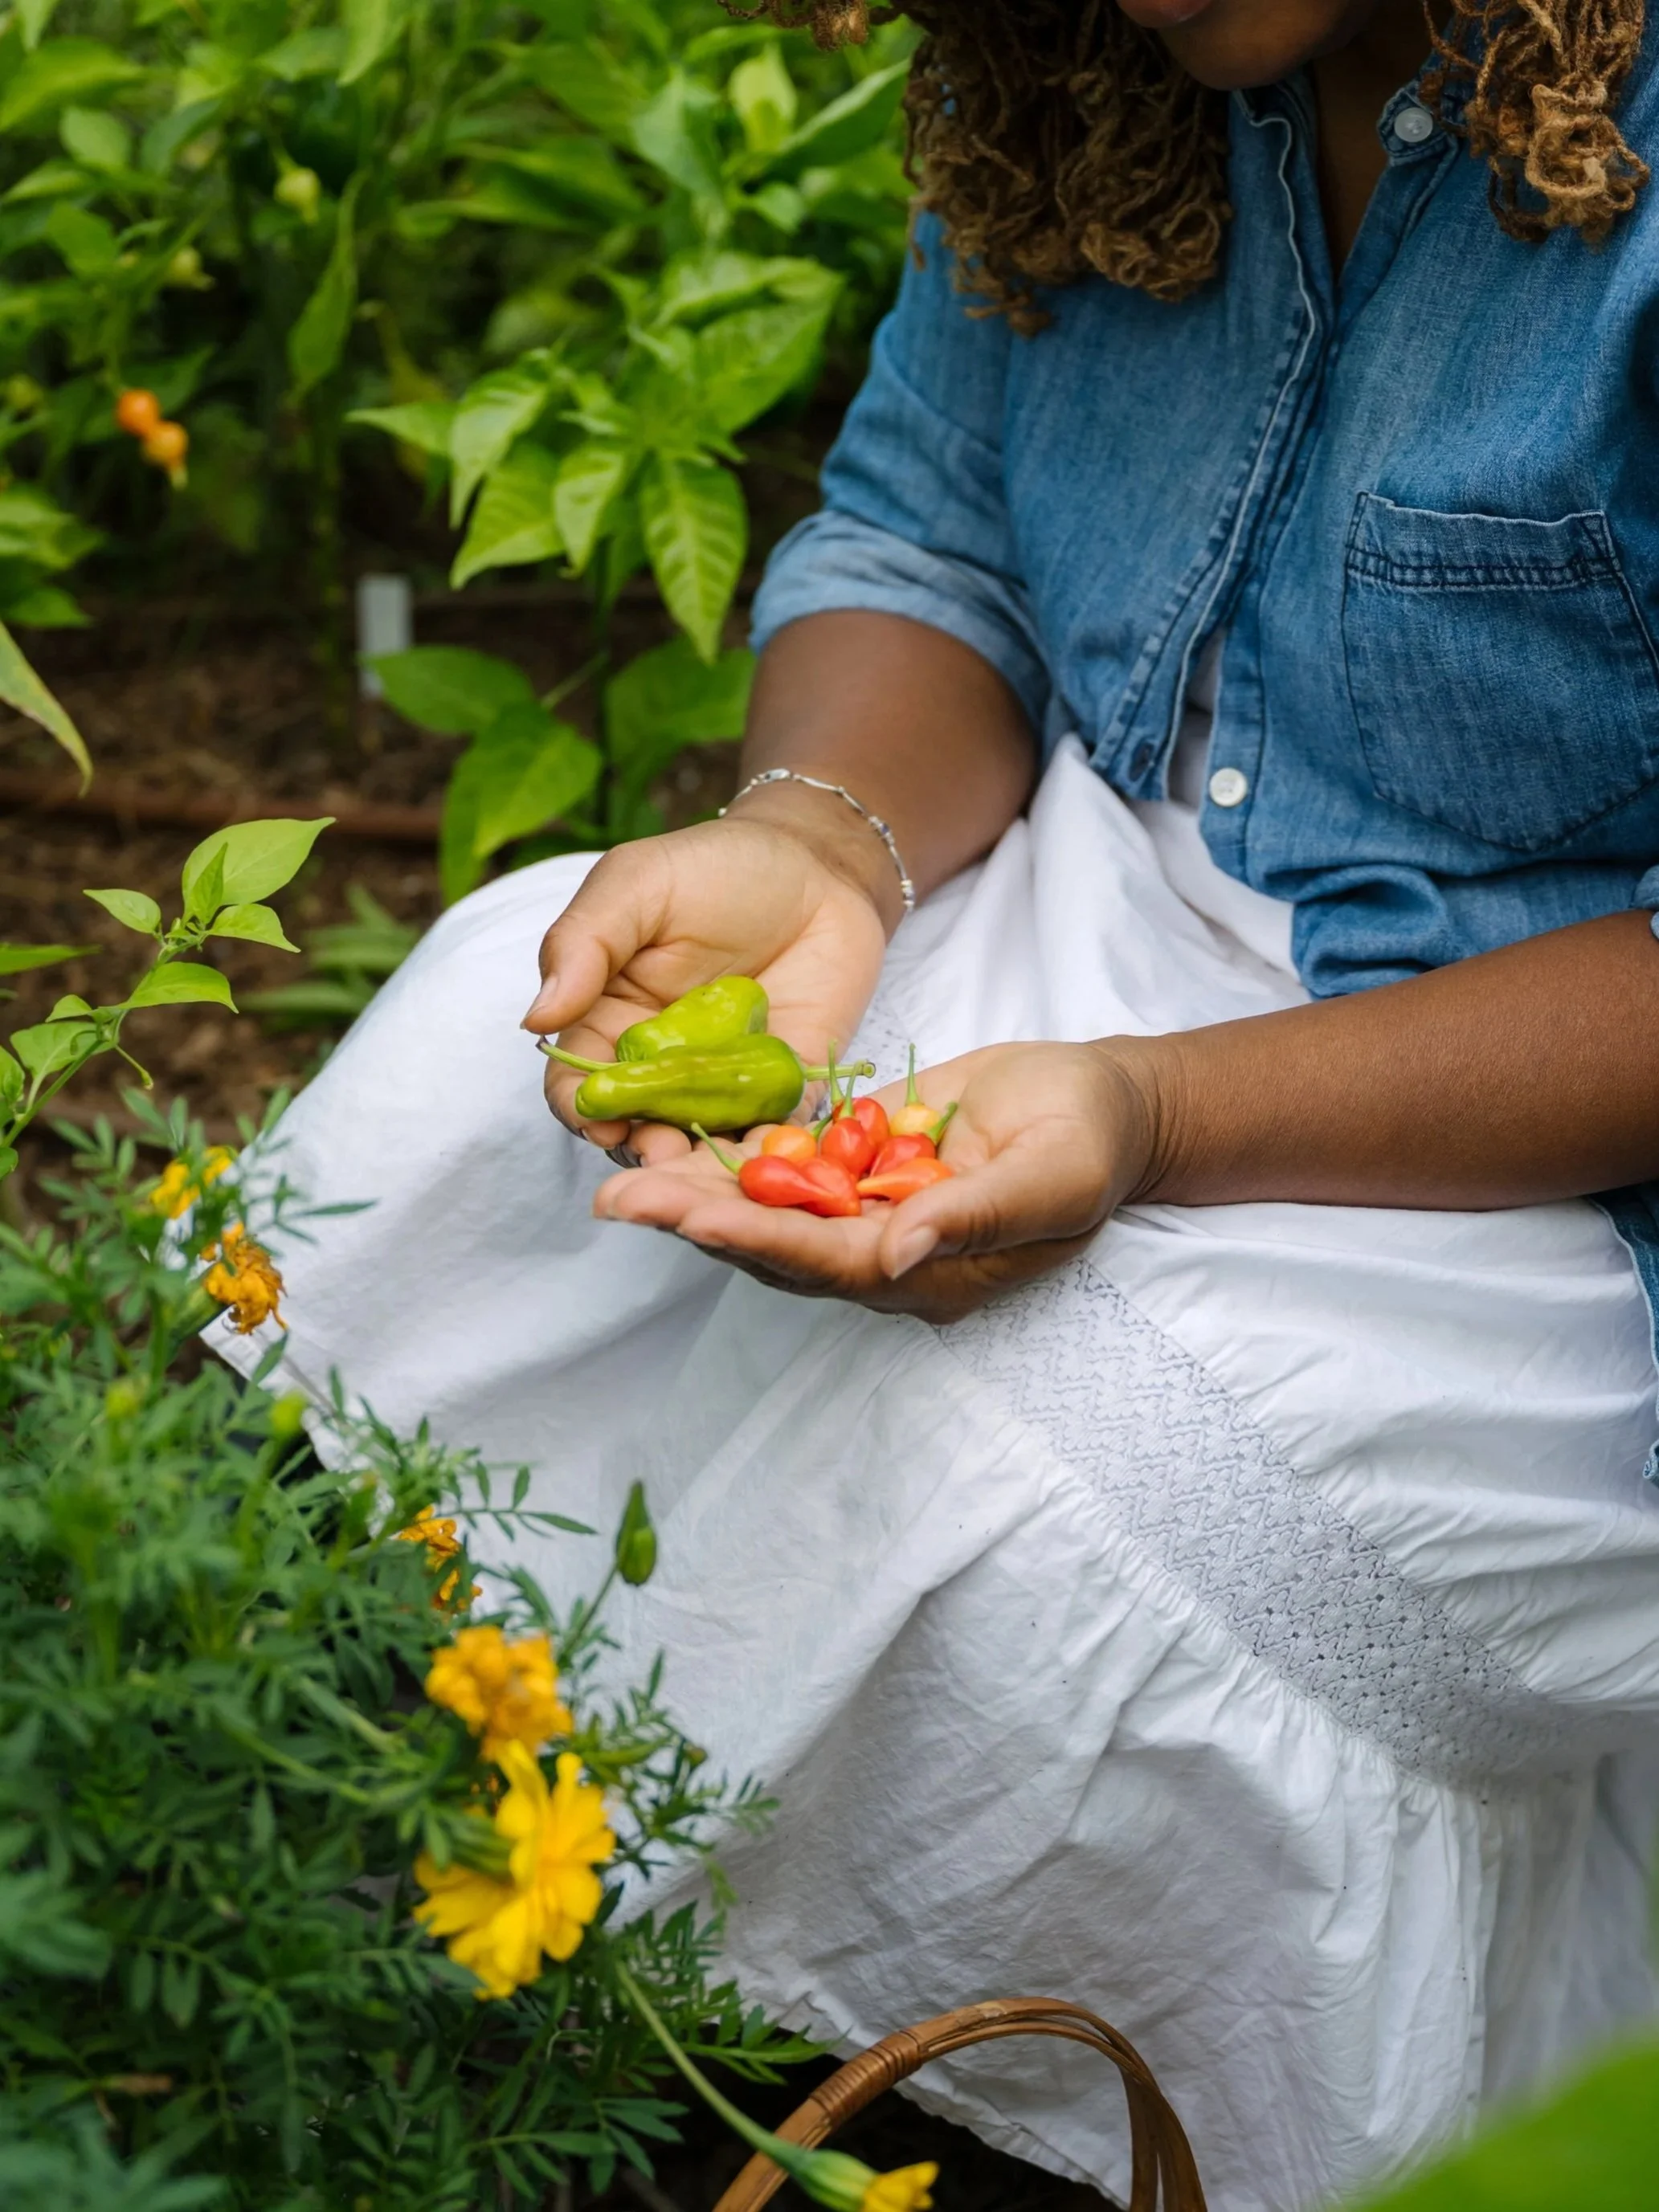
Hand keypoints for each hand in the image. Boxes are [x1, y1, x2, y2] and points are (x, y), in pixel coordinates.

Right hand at [523, 804, 891, 1162]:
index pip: (576, 1083)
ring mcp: (723, 1086)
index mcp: (609, 1023)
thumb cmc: (714, 869)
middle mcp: (661, 1067)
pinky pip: (772, 1134)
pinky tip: (770, 1157)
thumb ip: (584, 944)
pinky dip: (769, 1153)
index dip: (579, 1108)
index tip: (596, 1118)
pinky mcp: (785, 1091)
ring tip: (705, 1169)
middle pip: (635, 1128)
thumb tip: (535, 1019)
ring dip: (698, 1168)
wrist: (816, 867)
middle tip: (657, 1153)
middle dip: (641, 1152)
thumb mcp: (637, 885)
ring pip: (699, 1144)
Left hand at [589, 1039, 1162, 1320]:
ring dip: (696, 1195)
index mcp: (928, 1271)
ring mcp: (864, 1209)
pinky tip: (671, 1136)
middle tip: (618, 1203)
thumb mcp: (1052, 1177)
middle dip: (698, 1224)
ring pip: (768, 1210)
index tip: (692, 1218)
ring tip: (622, 1178)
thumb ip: (975, 1216)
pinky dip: (730, 1157)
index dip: (759, 1239)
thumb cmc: (1089, 1142)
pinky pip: (785, 1167)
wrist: (1100, 1103)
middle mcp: (882, 1253)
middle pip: (777, 1245)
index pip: (829, 1262)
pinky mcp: (856, 1164)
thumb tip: (896, 1255)